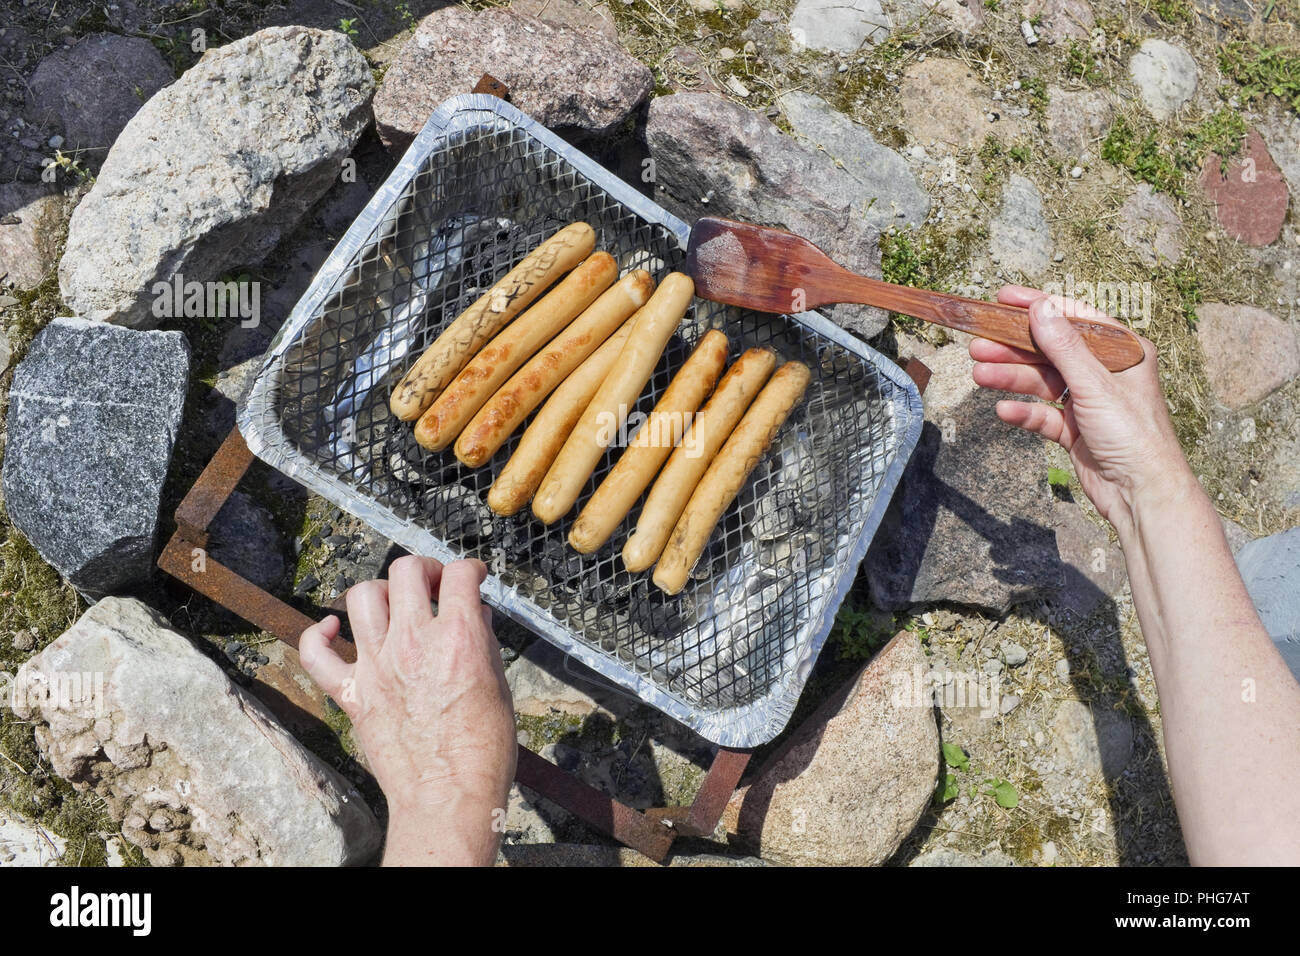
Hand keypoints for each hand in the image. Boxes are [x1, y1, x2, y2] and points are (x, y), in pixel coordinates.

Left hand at [298, 555, 515, 865]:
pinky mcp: (352, 692)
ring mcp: (377, 665)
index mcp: (458, 638)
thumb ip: (483, 644)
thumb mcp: (499, 686)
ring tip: (393, 606)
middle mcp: (414, 643)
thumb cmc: (483, 750)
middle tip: (433, 587)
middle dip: (424, 570)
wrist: (449, 796)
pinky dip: (318, 634)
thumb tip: (475, 617)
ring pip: (362, 596)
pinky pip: (316, 652)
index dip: (470, 569)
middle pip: (406, 571)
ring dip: (380, 592)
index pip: (460, 574)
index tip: (472, 578)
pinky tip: (333, 630)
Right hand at [969, 285, 1187, 528]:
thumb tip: (1041, 308)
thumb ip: (1064, 346)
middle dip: (1014, 349)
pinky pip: (1043, 414)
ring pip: (1042, 383)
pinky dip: (1024, 412)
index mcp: (1122, 352)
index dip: (1038, 307)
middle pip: (1051, 352)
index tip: (1003, 299)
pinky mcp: (1075, 429)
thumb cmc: (1134, 434)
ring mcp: (1089, 402)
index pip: (1074, 319)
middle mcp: (1105, 373)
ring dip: (1012, 379)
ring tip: (979, 375)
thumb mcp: (1095, 384)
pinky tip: (1004, 410)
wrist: (1141, 493)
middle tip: (979, 345)